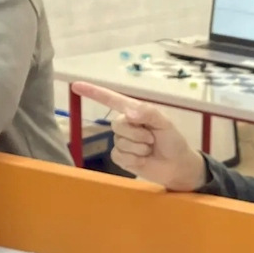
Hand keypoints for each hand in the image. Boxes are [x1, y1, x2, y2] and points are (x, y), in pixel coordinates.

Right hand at [72, 82, 205, 190]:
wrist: (178, 167)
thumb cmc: (173, 141)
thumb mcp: (165, 122)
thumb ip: (148, 112)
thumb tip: (128, 114)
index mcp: (133, 112)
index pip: (110, 99)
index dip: (93, 92)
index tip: (75, 85)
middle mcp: (125, 125)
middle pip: (117, 125)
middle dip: (138, 134)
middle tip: (152, 140)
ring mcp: (121, 142)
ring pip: (120, 142)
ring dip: (139, 148)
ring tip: (150, 150)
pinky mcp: (121, 158)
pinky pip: (119, 156)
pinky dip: (134, 159)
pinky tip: (144, 160)